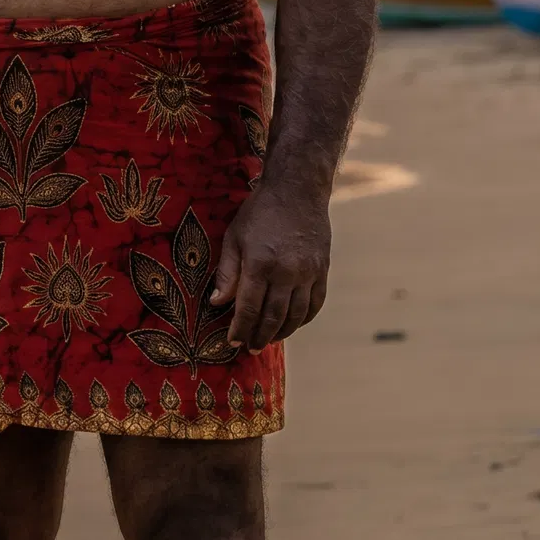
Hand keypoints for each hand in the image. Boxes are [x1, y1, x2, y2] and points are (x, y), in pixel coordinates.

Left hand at [209, 182, 330, 350]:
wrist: (297, 190)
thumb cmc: (259, 212)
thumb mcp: (234, 238)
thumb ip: (227, 272)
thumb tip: (217, 303)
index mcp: (260, 264)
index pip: (248, 308)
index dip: (240, 329)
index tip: (233, 342)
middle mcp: (286, 272)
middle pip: (273, 317)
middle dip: (260, 337)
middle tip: (251, 349)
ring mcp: (308, 272)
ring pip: (296, 315)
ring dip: (282, 332)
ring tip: (269, 340)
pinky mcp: (322, 269)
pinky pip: (315, 303)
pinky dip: (304, 318)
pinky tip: (293, 324)